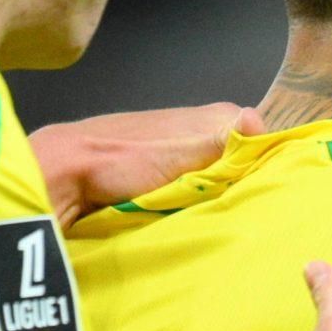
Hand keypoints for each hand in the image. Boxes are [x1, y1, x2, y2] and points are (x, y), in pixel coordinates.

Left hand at [31, 103, 262, 228]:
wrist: (65, 169)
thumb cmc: (121, 160)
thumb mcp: (180, 152)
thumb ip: (221, 140)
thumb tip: (258, 122)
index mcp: (212, 117)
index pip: (261, 138)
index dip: (264, 164)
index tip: (266, 190)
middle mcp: (200, 127)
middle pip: (240, 157)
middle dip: (243, 180)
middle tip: (244, 208)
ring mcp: (180, 146)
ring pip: (218, 171)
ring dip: (220, 191)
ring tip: (222, 214)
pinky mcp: (162, 165)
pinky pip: (196, 181)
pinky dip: (198, 195)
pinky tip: (195, 211)